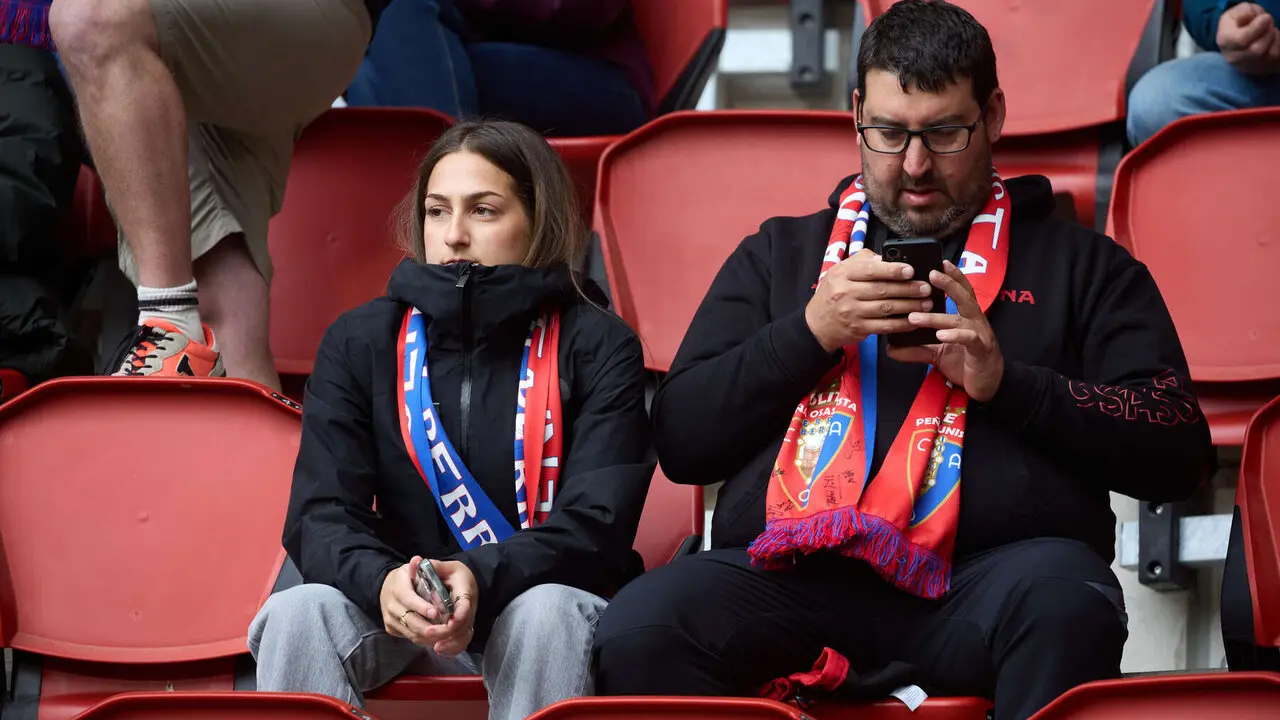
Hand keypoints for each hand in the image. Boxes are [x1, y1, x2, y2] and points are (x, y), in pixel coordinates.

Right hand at [379, 557, 477, 655]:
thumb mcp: (415, 568)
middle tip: (447, 631)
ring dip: (429, 637)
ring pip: (411, 633)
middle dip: (429, 628)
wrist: (389, 587)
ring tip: (446, 636)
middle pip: (410, 621)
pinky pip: (409, 638)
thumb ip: (419, 566)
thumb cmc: (409, 577)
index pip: (408, 599)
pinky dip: (424, 640)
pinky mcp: (391, 628)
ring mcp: (389, 618)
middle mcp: (390, 604)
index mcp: (396, 586)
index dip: (421, 607)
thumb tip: (417, 560)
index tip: (435, 612)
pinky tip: (437, 638)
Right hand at [804, 248, 934, 352]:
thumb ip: (864, 262)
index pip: (870, 270)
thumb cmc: (834, 293)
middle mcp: (846, 293)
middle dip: (908, 288)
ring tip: (926, 303)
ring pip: (886, 308)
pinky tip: (914, 320)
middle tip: (925, 288)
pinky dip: (902, 324)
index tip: (911, 270)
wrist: (816, 325)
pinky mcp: (858, 329)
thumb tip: (890, 258)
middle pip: (882, 290)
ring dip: (910, 306)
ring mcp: (852, 312)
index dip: (892, 270)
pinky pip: (885, 326)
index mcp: (843, 274)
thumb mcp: (840, 271)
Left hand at [885, 261, 1003, 401]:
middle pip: (964, 297)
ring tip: (915, 316)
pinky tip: (940, 335)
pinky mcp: (981, 351)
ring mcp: (980, 335)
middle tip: (931, 273)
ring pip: (959, 320)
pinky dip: (955, 336)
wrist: (987, 385)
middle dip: (949, 284)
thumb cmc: (965, 363)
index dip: (953, 276)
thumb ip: (916, 350)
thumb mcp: (936, 355)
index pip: (962, 292)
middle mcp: (975, 322)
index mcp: (967, 318)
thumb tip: (890, 348)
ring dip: (936, 317)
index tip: (940, 262)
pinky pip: (969, 340)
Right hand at [1218, 3, 1279, 74]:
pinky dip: (1277, 47)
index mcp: (1225, 41)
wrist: (1237, 36)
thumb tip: (1251, 19)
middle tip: (1268, 23)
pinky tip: (1270, 41)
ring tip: (1268, 31)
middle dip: (1267, 33)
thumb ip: (1244, 13)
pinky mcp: (1258, 71)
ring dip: (1273, 39)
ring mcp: (1245, 67)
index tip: (1265, 18)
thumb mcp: (1238, 11)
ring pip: (1269, 56)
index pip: (1241, 40)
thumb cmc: (1238, 22)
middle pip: (1256, 50)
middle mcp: (1233, 58)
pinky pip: (1276, 60)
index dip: (1258, 28)